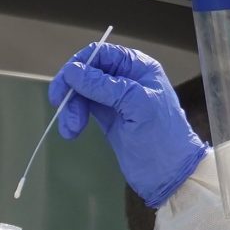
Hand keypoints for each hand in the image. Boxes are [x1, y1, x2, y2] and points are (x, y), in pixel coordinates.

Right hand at [49, 42, 207, 206]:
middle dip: (72, 89)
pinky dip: (73, 117)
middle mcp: (126, 79)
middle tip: (59, 106)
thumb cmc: (161, 136)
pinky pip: (83, 108)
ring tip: (70, 129)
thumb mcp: (135, 105)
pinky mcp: (108, 117)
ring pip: (82, 92)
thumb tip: (72, 70)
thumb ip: (104, 86)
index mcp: (138, 68)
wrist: (170, 175)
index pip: (102, 54)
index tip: (65, 82)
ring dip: (71, 108)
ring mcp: (115, 99)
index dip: (80, 64)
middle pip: (87, 72)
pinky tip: (71, 131)